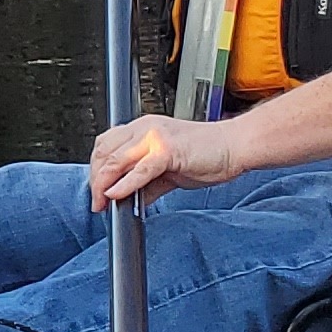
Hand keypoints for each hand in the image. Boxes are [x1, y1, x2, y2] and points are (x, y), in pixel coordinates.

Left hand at [91, 113, 246, 205]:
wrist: (235, 146)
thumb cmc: (208, 153)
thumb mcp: (168, 170)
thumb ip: (146, 183)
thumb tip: (127, 199)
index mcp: (143, 128)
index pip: (106, 146)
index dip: (96, 169)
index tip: (96, 191)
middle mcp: (145, 128)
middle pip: (105, 153)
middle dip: (96, 180)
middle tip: (97, 202)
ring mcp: (155, 137)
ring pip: (116, 160)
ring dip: (104, 184)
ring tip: (103, 203)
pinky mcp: (167, 150)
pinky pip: (139, 169)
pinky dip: (125, 184)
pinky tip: (117, 195)